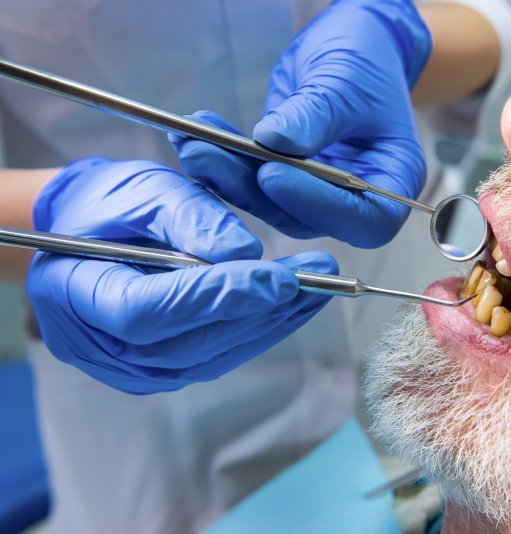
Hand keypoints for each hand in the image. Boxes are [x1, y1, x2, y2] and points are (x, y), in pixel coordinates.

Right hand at [27, 157, 336, 393]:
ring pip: (212, 354)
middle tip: (318, 276)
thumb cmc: (105, 205)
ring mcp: (133, 369)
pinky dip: (260, 327)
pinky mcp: (164, 370)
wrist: (83, 235)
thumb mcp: (142, 190)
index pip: (149, 311)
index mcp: (75, 295)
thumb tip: (245, 252)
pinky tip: (296, 302)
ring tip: (320, 285)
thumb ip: (189, 217)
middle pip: (189, 342)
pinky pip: (218, 354)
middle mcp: (104, 347)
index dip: (214, 297)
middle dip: (259, 308)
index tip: (275, 278)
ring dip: (272, 320)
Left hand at [172, 0, 431, 247]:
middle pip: (309, 217)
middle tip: (209, 157)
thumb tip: (274, 142)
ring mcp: (321, 194)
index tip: (272, 174)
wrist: (353, 44)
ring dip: (229, 176)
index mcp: (395, 180)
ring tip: (192, 143)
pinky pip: (255, 182)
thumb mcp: (345, 80)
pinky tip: (193, 138)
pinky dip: (224, 162)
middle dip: (255, 189)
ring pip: (273, 204)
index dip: (319, 205)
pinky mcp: (289, 182)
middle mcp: (359, 199)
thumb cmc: (366, 59)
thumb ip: (315, 115)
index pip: (366, 218)